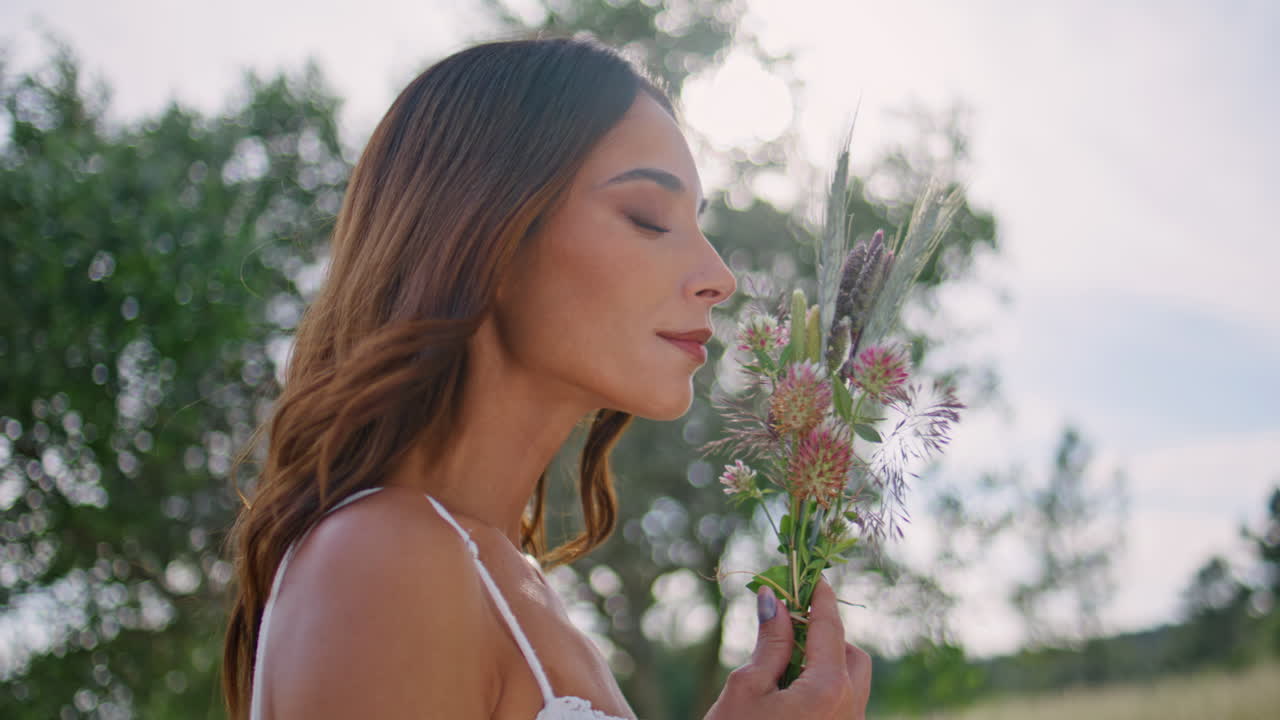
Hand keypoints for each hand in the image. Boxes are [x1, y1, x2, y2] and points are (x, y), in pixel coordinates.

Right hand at [704, 577, 871, 719]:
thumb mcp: (747, 687)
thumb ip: (770, 642)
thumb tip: (775, 599)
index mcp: (829, 690)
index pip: (830, 628)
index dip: (820, 598)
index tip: (813, 576)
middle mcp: (850, 711)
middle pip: (851, 656)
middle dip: (825, 636)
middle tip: (788, 626)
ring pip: (850, 683)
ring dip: (825, 663)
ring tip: (783, 662)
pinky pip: (842, 706)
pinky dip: (823, 689)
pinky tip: (788, 692)